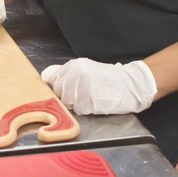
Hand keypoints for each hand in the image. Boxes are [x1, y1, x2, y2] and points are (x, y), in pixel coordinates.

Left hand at [41, 58, 155, 115]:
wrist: (130, 85)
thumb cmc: (108, 78)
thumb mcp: (85, 68)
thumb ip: (67, 73)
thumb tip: (47, 78)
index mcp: (73, 65)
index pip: (51, 78)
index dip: (58, 86)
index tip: (66, 88)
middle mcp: (75, 75)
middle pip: (58, 92)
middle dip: (68, 96)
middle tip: (83, 93)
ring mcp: (82, 88)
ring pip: (68, 103)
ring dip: (78, 103)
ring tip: (91, 97)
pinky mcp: (88, 102)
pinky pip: (79, 110)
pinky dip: (86, 109)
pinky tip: (96, 102)